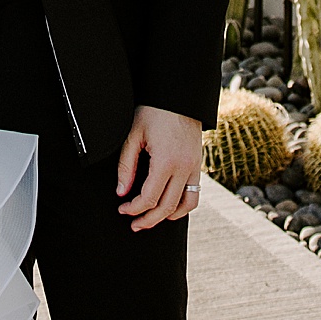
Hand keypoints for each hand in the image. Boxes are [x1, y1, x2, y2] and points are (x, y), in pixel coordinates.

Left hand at [116, 105, 202, 230]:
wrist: (179, 95)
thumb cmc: (154, 110)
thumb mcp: (134, 134)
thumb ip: (126, 165)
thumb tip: (121, 192)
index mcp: (166, 161)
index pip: (150, 198)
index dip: (134, 208)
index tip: (122, 209)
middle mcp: (184, 167)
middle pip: (166, 207)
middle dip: (148, 219)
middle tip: (133, 224)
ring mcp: (194, 167)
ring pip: (184, 205)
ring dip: (167, 217)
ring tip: (150, 220)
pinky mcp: (198, 165)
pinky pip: (195, 195)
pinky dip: (183, 206)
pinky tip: (169, 208)